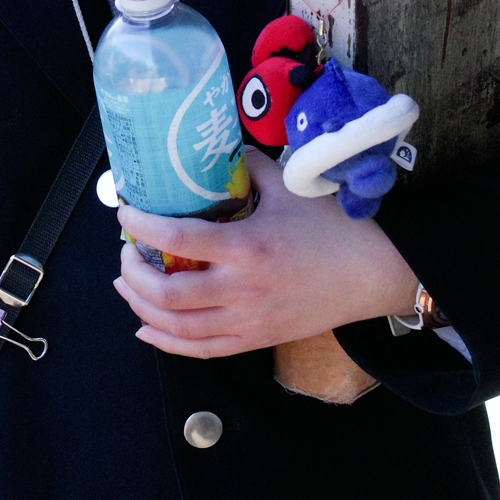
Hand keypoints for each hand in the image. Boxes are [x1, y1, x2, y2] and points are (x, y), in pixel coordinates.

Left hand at [114, 146, 416, 360]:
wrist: (375, 273)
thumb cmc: (335, 228)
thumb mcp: (292, 186)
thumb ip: (250, 165)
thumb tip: (220, 150)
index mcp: (247, 248)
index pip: (178, 239)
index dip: (142, 227)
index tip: (125, 214)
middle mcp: (242, 290)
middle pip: (167, 292)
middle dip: (133, 273)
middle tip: (125, 253)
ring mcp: (248, 321)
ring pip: (178, 326)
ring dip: (141, 308)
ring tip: (126, 285)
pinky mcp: (256, 339)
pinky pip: (201, 349)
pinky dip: (167, 342)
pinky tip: (146, 328)